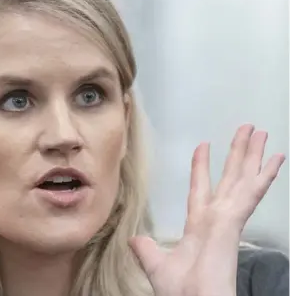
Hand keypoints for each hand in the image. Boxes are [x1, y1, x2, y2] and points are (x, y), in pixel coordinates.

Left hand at [129, 124, 285, 295]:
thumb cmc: (181, 290)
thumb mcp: (157, 264)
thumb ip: (146, 249)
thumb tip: (134, 239)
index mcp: (199, 224)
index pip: (201, 188)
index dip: (202, 167)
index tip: (203, 146)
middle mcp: (216, 217)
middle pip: (228, 178)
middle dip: (236, 154)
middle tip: (245, 130)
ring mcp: (227, 218)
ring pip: (242, 178)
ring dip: (251, 155)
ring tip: (259, 133)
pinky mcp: (234, 222)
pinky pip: (251, 193)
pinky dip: (263, 175)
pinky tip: (275, 157)